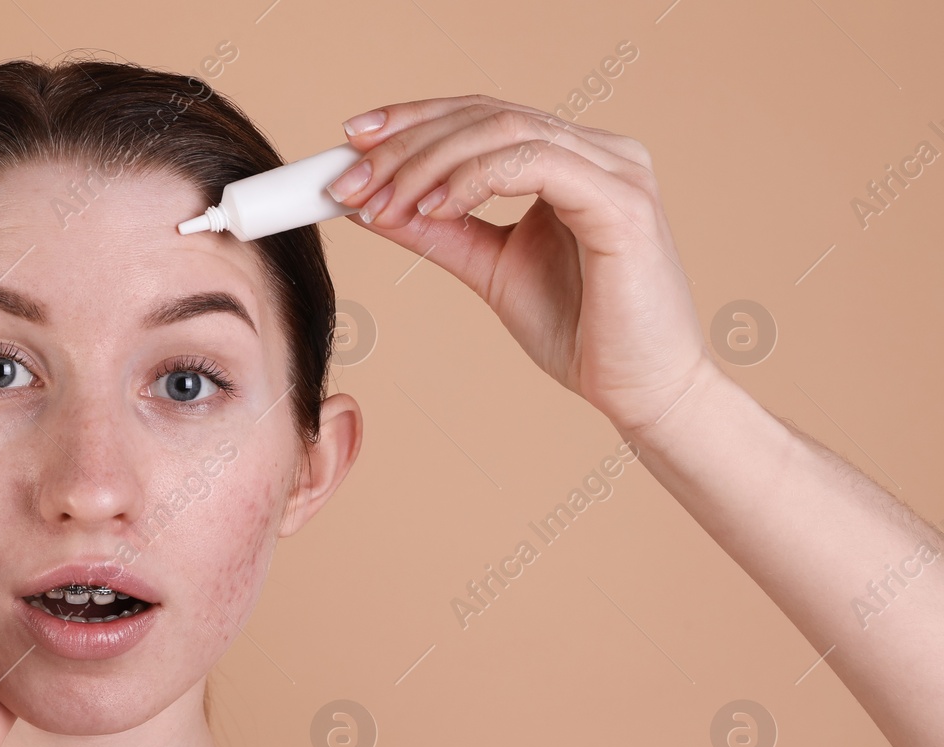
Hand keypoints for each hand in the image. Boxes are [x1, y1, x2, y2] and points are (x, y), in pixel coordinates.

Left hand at [331, 95, 715, 433]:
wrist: (640, 390)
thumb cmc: (581, 332)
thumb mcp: (489, 270)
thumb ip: (438, 232)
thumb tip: (372, 204)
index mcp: (573, 160)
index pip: (481, 116)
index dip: (413, 122)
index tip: (352, 143)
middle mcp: (599, 151)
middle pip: (485, 114)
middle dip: (405, 145)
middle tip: (347, 181)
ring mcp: (616, 170)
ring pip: (503, 130)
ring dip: (428, 163)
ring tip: (381, 202)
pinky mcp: (622, 204)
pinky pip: (536, 164)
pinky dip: (474, 180)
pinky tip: (435, 208)